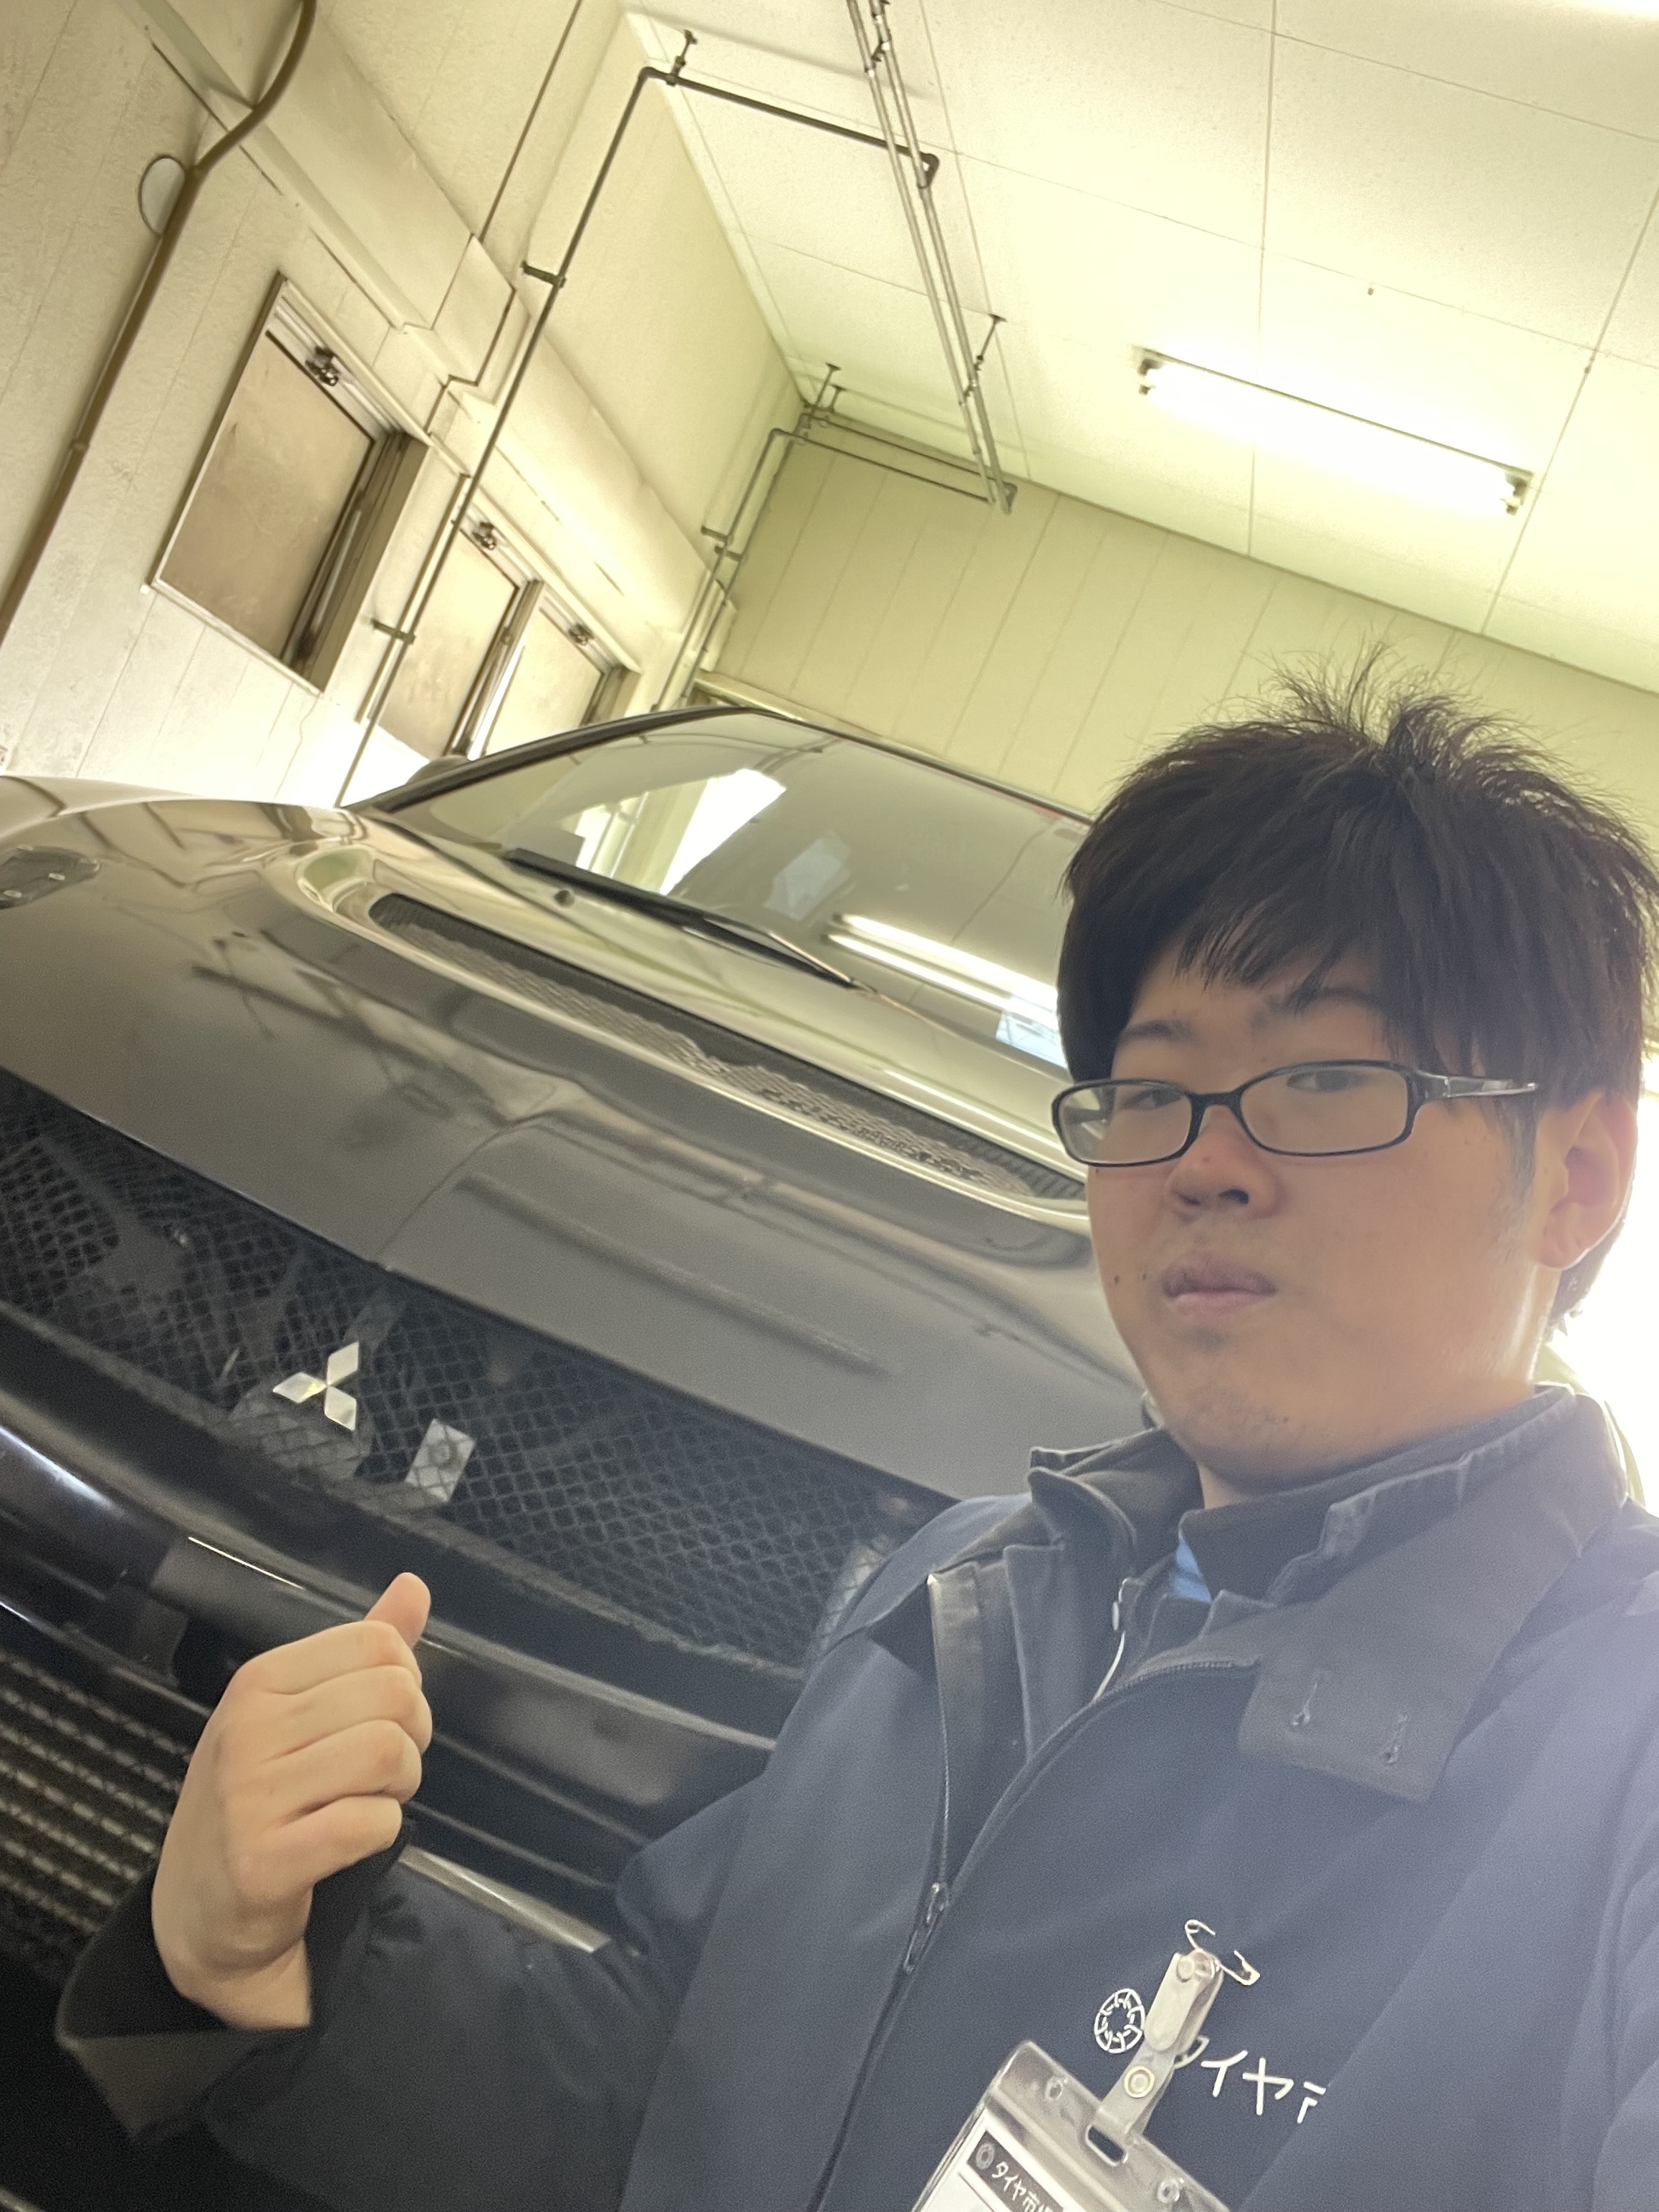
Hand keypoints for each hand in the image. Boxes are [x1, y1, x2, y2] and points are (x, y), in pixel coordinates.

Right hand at [151, 1573, 431, 2029]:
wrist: (199, 1913)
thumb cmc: (260, 1801)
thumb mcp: (298, 1715)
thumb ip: (361, 1651)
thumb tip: (414, 1584)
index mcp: (260, 1681)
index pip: (378, 1644)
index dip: (405, 1684)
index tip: (377, 1723)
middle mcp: (248, 1728)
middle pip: (394, 1695)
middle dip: (411, 1737)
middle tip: (379, 1773)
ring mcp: (250, 1795)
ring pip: (387, 1752)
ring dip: (400, 1785)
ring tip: (368, 1802)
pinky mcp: (263, 1861)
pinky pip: (369, 1823)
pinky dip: (382, 1831)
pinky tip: (352, 1841)